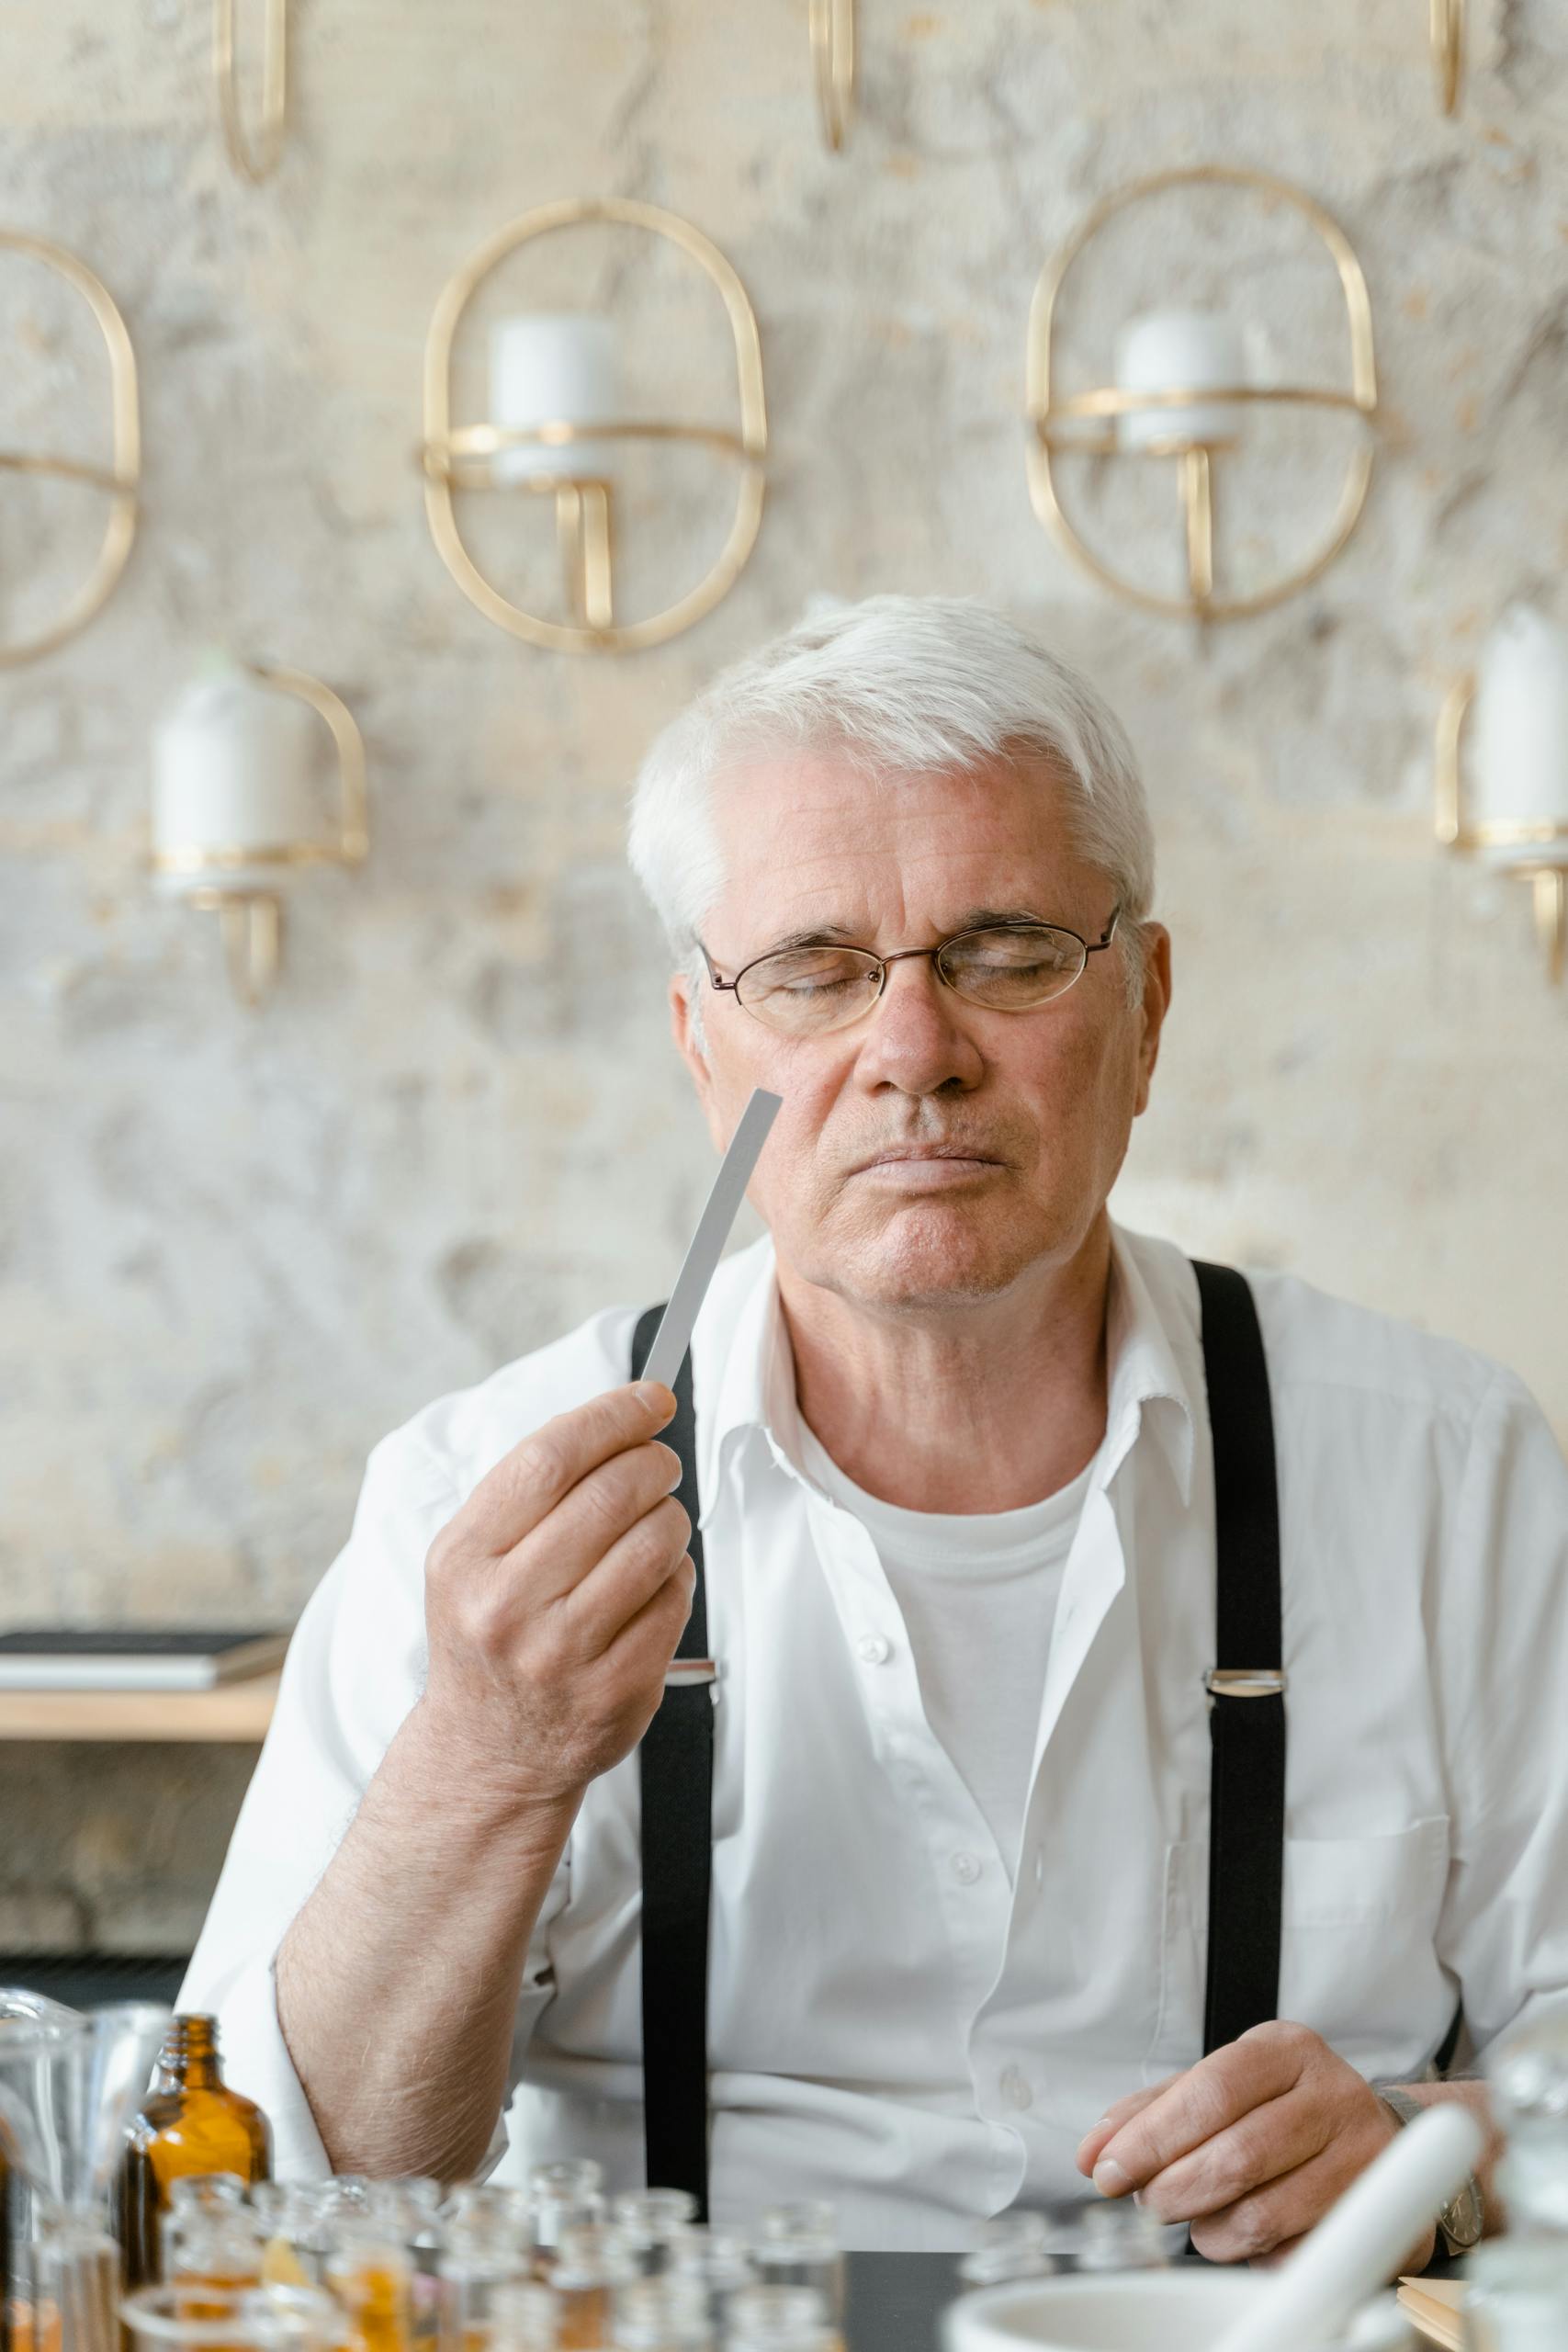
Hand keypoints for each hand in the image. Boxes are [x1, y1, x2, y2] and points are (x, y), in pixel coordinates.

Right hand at [416, 1381, 694, 1810]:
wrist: (488, 1752)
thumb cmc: (490, 1634)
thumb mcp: (472, 1559)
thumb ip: (532, 1491)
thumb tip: (624, 1418)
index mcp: (464, 1558)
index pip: (550, 1457)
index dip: (613, 1415)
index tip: (651, 1398)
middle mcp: (505, 1606)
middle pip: (612, 1493)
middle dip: (654, 1463)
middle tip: (661, 1464)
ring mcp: (562, 1654)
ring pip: (656, 1542)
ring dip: (670, 1518)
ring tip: (655, 1525)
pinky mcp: (615, 1690)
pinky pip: (675, 1599)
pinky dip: (678, 1577)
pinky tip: (654, 1584)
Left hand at [1075, 2022, 1433, 2269]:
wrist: (1379, 2137)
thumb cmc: (1284, 2110)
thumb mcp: (1223, 2087)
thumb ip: (1153, 2113)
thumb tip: (1093, 2154)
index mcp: (1287, 2050)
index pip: (1210, 2091)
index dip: (1152, 2138)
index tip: (1109, 2171)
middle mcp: (1333, 2096)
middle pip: (1236, 2156)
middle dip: (1173, 2190)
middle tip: (1149, 2203)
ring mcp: (1366, 2160)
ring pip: (1263, 2216)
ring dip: (1210, 2233)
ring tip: (1198, 2221)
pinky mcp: (1382, 2221)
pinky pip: (1296, 2258)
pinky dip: (1256, 2258)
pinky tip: (1248, 2237)